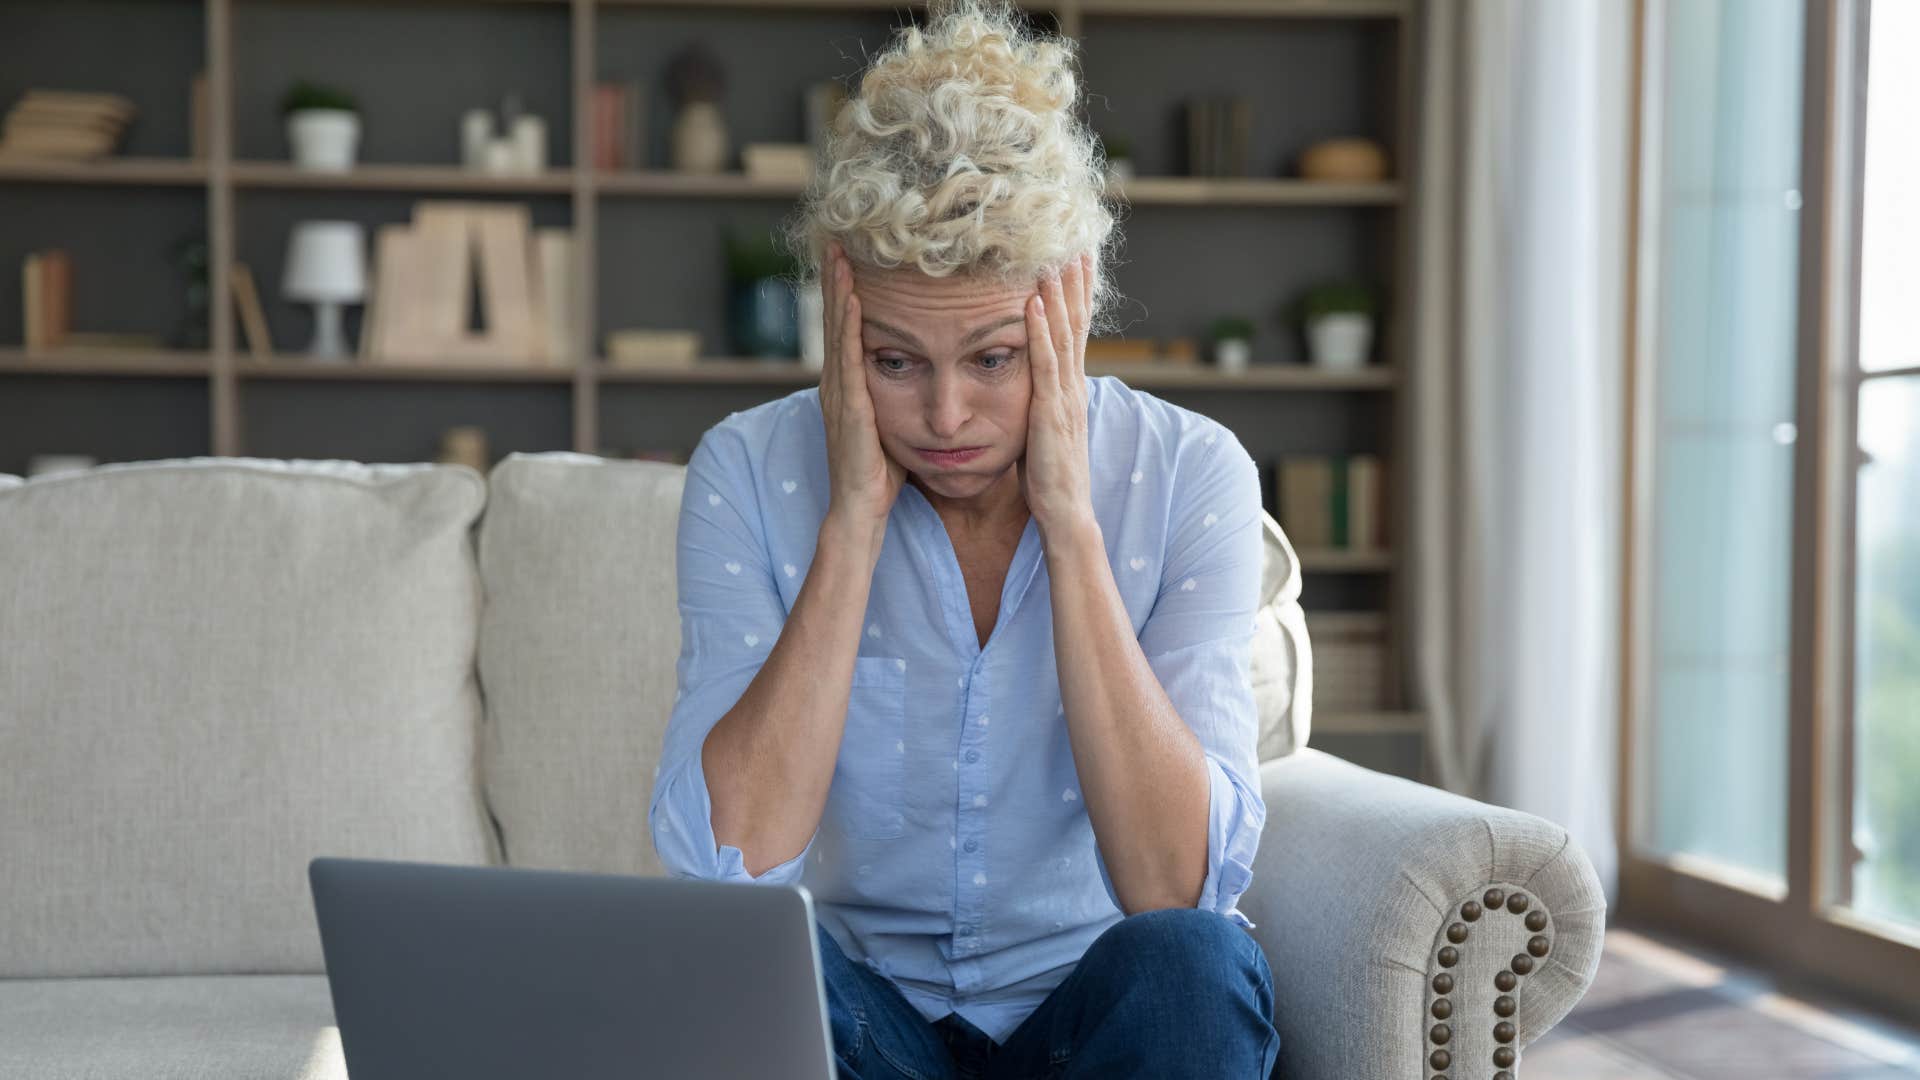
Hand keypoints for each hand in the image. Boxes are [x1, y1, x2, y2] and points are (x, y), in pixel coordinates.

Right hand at [819, 239, 906, 532]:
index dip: (846, 293)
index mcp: (849, 386)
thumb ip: (897, 397)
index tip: (851, 257)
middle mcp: (837, 383)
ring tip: (839, 252)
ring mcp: (838, 393)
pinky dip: (847, 322)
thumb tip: (920, 375)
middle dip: (835, 279)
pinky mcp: (848, 405)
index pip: (847, 329)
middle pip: (835, 320)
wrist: (861, 511)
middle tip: (837, 239)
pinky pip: (847, 355)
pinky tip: (852, 295)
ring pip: (837, 329)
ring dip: (837, 289)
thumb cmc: (881, 474)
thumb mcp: (891, 424)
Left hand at [1020, 251, 1095, 538]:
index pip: (1077, 333)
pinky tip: (1034, 304)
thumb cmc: (1050, 479)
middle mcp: (1072, 387)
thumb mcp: (1044, 430)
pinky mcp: (1049, 413)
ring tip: (1053, 259)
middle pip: (1077, 324)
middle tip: (1075, 242)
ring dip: (1059, 295)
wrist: (1065, 514)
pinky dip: (1040, 332)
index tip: (1076, 261)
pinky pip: (1044, 365)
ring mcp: (1064, 398)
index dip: (1078, 296)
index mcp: (1070, 390)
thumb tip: (1030, 384)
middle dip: (1075, 283)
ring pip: (1063, 336)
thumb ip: (1041, 402)